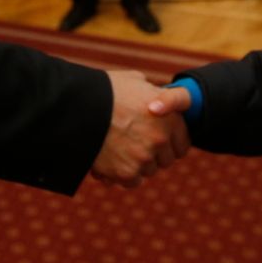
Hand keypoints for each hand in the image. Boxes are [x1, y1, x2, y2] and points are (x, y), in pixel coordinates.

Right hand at [90, 71, 190, 187]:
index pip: (182, 145)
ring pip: (147, 171)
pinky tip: (112, 160)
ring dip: (137, 164)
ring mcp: (144, 158)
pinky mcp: (126, 173)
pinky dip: (122, 174)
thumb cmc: (106, 90)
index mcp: (170, 118)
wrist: (79, 105)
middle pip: (165, 161)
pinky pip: (132, 181)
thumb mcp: (136, 82)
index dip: (170, 143)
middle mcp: (161, 140)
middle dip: (153, 154)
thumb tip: (156, 97)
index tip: (159, 142)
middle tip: (135, 144)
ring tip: (119, 148)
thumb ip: (152, 94)